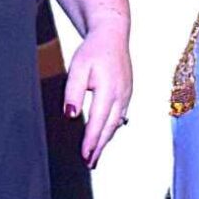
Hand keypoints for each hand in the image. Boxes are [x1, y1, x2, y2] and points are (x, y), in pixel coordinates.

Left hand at [62, 19, 132, 166]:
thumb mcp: (78, 68)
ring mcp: (126, 94)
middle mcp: (121, 94)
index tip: (85, 155)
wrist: (112, 35)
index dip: (91, 140)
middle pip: (109, 127)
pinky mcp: (127, 93)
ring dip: (106, 140)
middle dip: (99, 147)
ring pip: (116, 124)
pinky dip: (111, 129)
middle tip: (90, 163)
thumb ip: (73, 92)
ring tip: (95, 156)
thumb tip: (70, 114)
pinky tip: (105, 136)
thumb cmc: (93, 51)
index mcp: (108, 89)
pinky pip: (119, 116)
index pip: (98, 121)